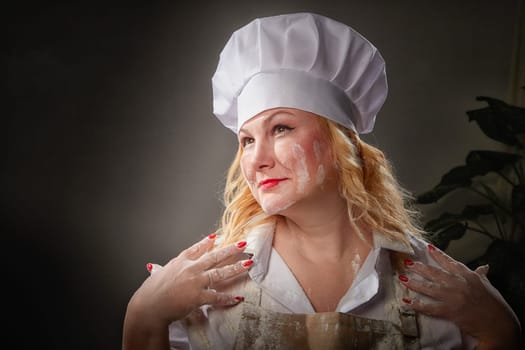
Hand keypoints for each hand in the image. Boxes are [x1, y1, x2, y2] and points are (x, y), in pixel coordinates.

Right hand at [122, 234, 252, 348]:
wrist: (148, 305)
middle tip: (242, 243)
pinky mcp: (198, 296)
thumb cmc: (151, 292)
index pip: (196, 248)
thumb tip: (153, 267)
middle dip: (230, 249)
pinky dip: (228, 298)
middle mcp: (190, 268)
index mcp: (180, 261)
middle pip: (214, 256)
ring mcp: (195, 281)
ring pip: (220, 272)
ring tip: (248, 263)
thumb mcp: (158, 274)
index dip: (207, 242)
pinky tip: (238, 298)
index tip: (215, 236)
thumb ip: (161, 269)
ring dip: (236, 267)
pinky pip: (217, 297)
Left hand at [401, 244, 520, 349]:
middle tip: (407, 262)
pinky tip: (407, 302)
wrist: (498, 323)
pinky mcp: (449, 311)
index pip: (449, 262)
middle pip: (434, 273)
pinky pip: (429, 307)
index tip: (427, 247)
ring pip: (428, 288)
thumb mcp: (487, 286)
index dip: (437, 255)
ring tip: (402, 278)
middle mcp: (458, 284)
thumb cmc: (493, 304)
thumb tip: (484, 267)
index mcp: (467, 276)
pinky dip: (417, 305)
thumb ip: (481, 275)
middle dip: (419, 267)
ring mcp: (452, 297)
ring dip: (414, 283)